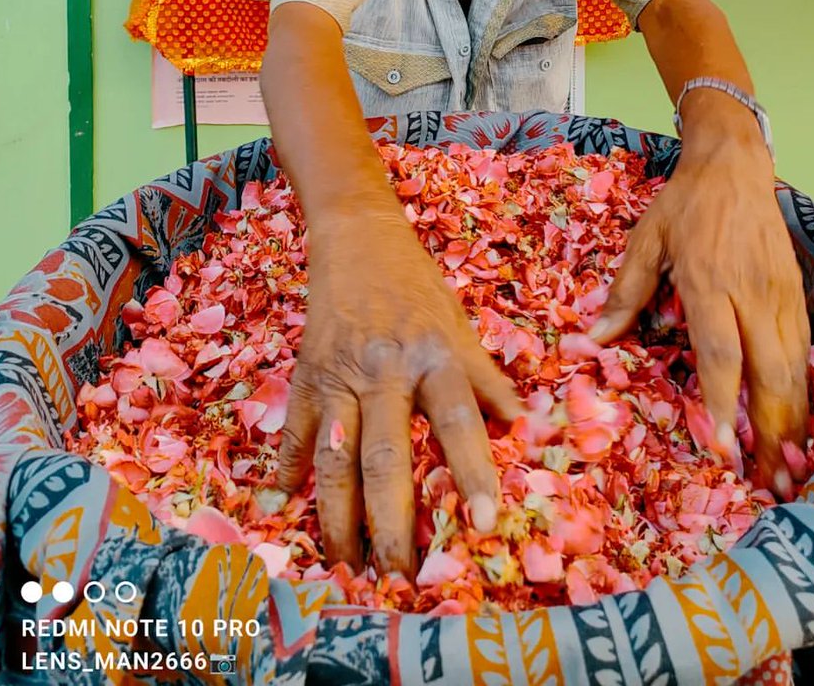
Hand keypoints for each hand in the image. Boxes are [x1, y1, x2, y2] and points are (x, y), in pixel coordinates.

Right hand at [276, 213, 520, 576]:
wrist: (357, 235)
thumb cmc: (419, 285)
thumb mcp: (462, 323)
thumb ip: (487, 378)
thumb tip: (528, 428)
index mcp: (435, 354)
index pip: (459, 421)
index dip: (474, 472)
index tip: (488, 522)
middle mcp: (385, 368)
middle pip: (385, 456)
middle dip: (393, 522)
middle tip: (401, 578)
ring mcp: (337, 374)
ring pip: (333, 458)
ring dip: (338, 517)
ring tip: (347, 566)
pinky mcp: (303, 375)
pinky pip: (295, 434)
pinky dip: (288, 474)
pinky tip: (285, 512)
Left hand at [591, 139, 809, 493]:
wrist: (733, 166)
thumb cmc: (682, 205)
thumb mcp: (644, 241)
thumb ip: (625, 293)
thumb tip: (593, 339)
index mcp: (709, 282)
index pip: (719, 352)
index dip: (721, 402)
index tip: (721, 446)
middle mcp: (750, 294)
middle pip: (768, 371)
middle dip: (769, 429)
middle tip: (767, 479)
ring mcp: (779, 295)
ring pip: (793, 367)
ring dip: (792, 419)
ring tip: (787, 465)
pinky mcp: (795, 293)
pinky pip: (803, 350)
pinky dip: (802, 389)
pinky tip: (796, 420)